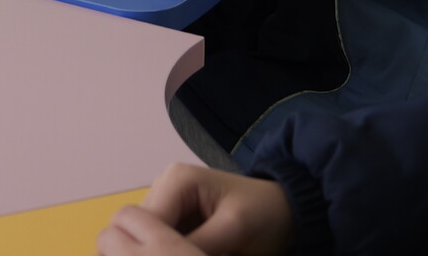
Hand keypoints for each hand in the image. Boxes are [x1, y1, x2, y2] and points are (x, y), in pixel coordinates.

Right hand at [98, 164, 294, 255]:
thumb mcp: (233, 230)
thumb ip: (195, 245)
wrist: (288, 212)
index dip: (149, 249)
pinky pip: (160, 243)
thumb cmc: (266, 213)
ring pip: (146, 238)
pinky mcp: (176, 222)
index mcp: (176, 180)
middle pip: (139, 229)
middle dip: (152, 251)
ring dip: (160, 253)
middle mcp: (164, 188)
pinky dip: (168, 254)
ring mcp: (169, 205)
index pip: (144, 221)